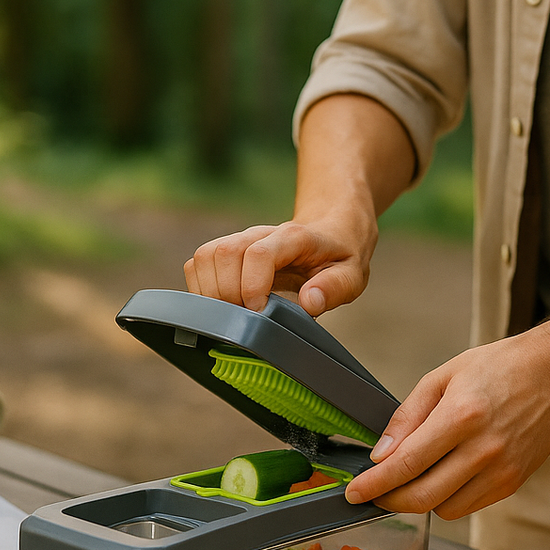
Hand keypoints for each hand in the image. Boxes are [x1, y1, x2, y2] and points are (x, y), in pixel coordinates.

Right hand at [183, 208, 377, 314]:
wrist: (330, 231)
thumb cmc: (339, 258)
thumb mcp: (351, 275)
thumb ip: (333, 288)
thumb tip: (308, 302)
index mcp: (293, 238)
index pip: (258, 254)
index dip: (252, 287)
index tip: (260, 312)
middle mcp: (260, 233)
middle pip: (224, 254)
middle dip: (229, 295)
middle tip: (248, 318)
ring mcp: (240, 239)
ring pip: (205, 256)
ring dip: (212, 293)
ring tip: (235, 314)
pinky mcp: (226, 250)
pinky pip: (198, 264)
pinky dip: (202, 290)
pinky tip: (224, 307)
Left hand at [344, 328, 549, 519]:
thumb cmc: (501, 367)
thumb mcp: (443, 376)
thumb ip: (407, 417)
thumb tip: (380, 455)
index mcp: (461, 416)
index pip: (406, 465)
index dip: (374, 485)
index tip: (353, 492)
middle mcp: (484, 449)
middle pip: (422, 498)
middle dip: (389, 500)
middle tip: (374, 492)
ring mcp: (502, 471)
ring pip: (444, 509)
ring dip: (420, 500)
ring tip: (415, 476)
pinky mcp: (513, 483)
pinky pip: (468, 506)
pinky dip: (448, 498)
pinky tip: (444, 475)